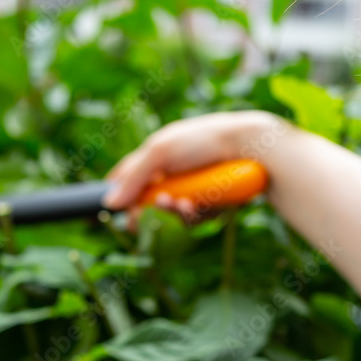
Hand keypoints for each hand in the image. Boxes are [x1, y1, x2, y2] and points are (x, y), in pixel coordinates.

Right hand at [102, 110, 279, 230]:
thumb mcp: (161, 151)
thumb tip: (110, 203)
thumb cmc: (203, 140)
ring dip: (170, 213)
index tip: (118, 210)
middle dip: (147, 210)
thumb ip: (134, 176)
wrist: (249, 149)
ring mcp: (189, 191)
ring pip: (168, 216)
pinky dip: (190, 216)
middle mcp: (171, 175)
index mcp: (156, 157)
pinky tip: (195, 206)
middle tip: (149, 213)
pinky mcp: (208, 206)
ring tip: (179, 204)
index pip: (127, 180)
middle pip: (146, 204)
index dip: (121, 196)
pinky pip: (191, 220)